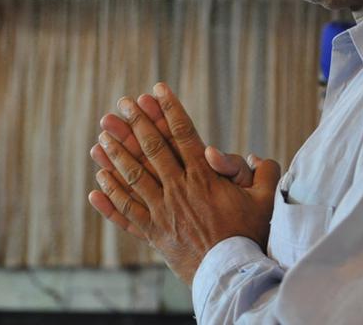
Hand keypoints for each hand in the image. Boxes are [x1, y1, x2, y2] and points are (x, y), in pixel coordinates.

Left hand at [89, 93, 255, 238]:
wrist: (230, 272)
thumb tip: (253, 155)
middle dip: (136, 123)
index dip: (169, 109)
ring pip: (133, 177)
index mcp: (204, 176)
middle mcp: (178, 189)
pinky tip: (97, 184)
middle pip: (152, 149)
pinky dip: (110, 198)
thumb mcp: (265, 198)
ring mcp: (162, 211)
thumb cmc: (249, 234)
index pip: (183, 134)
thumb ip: (264, 171)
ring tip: (101, 136)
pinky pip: (126, 213)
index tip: (156, 90)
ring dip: (116, 155)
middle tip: (121, 104)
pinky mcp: (154, 232)